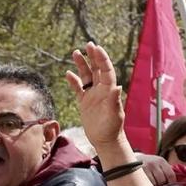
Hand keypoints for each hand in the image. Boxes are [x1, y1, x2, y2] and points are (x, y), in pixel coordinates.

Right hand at [65, 43, 129, 157]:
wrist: (105, 140)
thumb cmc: (112, 128)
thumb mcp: (114, 115)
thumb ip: (114, 101)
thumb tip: (117, 87)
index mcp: (109, 90)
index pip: (106, 70)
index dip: (101, 59)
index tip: (95, 48)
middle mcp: (101, 90)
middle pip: (96, 69)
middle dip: (92, 56)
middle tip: (88, 45)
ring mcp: (92, 95)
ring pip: (87, 76)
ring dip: (82, 65)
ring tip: (76, 53)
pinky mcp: (84, 103)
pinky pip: (78, 89)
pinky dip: (74, 81)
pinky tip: (68, 73)